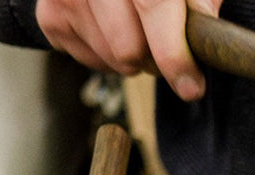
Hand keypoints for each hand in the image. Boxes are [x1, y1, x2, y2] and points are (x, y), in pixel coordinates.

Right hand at [35, 0, 219, 100]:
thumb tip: (204, 24)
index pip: (153, 5)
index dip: (173, 54)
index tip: (191, 87)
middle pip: (129, 46)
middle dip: (156, 61)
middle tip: (164, 50)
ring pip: (112, 59)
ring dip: (133, 61)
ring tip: (138, 37)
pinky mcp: (50, 14)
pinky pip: (90, 62)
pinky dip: (110, 59)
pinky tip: (114, 36)